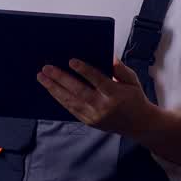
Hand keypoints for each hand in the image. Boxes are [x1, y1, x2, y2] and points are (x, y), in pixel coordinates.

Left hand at [36, 58, 157, 136]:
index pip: (98, 81)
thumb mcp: (133, 81)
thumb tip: (109, 57)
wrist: (138, 124)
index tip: (71, 61)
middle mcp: (103, 107)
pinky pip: (71, 109)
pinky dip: (59, 99)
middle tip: (46, 68)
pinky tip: (51, 89)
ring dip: (54, 89)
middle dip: (61, 79)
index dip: (84, 71)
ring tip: (42, 78)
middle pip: (79, 91)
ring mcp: (94, 116)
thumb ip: (121, 69)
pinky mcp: (88, 121)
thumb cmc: (134, 98)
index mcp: (115, 94)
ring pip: (71, 101)